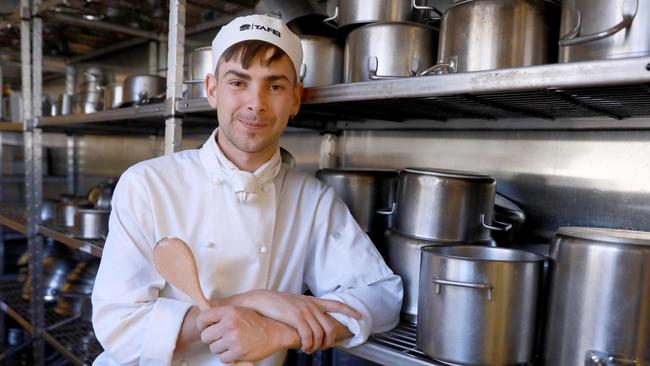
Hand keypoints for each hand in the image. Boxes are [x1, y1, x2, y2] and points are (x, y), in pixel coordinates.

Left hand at [197, 305, 299, 362]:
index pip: (203, 318)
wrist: (275, 332)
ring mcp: (233, 338)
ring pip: (213, 349)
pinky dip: (228, 357)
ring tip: (232, 343)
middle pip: (205, 336)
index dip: (202, 325)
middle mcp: (230, 324)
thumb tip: (204, 318)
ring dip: (221, 349)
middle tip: (222, 338)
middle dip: (212, 339)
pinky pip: (222, 358)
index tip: (206, 329)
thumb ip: (223, 313)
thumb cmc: (257, 322)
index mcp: (229, 311)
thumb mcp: (240, 310)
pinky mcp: (238, 351)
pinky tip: (236, 350)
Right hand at [240, 290, 361, 353]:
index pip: (337, 304)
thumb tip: (313, 322)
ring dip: (317, 346)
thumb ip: (307, 310)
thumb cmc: (277, 304)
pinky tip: (304, 348)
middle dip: (330, 341)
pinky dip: (309, 345)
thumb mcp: (296, 303)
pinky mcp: (297, 317)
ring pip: (320, 334)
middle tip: (323, 348)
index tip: (360, 316)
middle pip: (330, 327)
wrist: (262, 300)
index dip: (350, 311)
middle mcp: (312, 305)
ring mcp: (305, 311)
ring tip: (310, 350)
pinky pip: (309, 336)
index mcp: (313, 301)